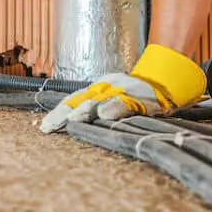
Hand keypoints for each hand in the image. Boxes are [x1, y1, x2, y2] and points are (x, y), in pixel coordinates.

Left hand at [40, 44, 206, 132]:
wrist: (168, 84)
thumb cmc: (138, 97)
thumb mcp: (113, 99)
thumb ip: (95, 110)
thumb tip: (70, 123)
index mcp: (99, 88)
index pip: (73, 100)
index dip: (58, 112)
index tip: (43, 127)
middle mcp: (108, 86)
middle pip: (81, 99)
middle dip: (63, 113)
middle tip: (48, 126)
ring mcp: (124, 91)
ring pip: (100, 99)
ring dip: (85, 110)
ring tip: (71, 120)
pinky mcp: (141, 100)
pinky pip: (126, 103)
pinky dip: (114, 107)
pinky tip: (104, 114)